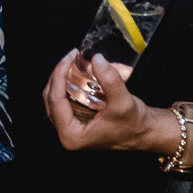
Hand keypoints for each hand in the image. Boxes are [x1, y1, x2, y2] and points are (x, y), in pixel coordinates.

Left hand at [43, 50, 167, 152]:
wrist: (142, 132)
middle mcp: (66, 133)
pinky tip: (76, 72)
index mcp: (71, 135)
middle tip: (71, 57)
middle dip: (59, 75)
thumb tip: (97, 59)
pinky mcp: (74, 120)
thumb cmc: (133, 124)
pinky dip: (67, 84)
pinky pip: (63, 99)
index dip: (58, 76)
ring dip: (61, 78)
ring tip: (72, 61)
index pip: (55, 101)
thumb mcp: (123, 102)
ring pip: (55, 97)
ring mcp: (69, 127)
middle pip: (50, 98)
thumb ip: (110, 81)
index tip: (68, 59)